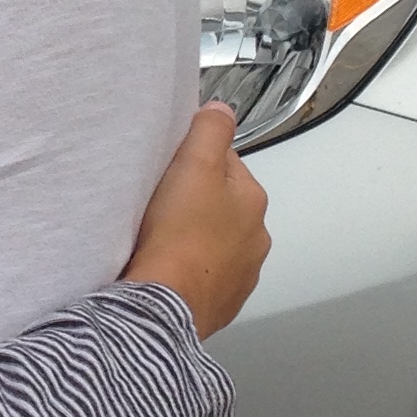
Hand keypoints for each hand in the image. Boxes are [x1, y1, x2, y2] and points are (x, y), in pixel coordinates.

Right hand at [121, 103, 270, 336]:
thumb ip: (210, 130)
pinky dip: (189, 271)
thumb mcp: (194, 165)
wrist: (164, 305)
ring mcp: (240, 275)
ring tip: (160, 239)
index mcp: (253, 200)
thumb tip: (221, 111)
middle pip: (221, 205)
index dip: (195, 161)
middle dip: (197, 203)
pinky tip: (166, 268)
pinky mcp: (219, 303)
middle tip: (161, 204)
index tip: (171, 169)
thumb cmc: (179, 236)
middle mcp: (255, 238)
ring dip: (194, 239)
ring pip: (214, 243)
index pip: (227, 164)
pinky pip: (204, 277)